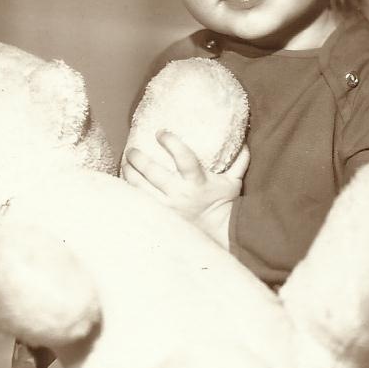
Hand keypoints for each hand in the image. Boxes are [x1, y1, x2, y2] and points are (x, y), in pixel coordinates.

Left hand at [122, 131, 248, 247]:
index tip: (161, 133)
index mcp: (197, 182)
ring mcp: (168, 207)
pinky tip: (124, 182)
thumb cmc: (224, 205)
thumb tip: (244, 140)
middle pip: (154, 173)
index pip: (184, 159)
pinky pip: (139, 202)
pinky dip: (129, 191)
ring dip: (130, 173)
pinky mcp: (160, 217)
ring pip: (141, 187)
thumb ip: (239, 161)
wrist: (218, 234)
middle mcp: (180, 194)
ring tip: (125, 162)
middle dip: (139, 159)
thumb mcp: (233, 182)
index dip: (171, 143)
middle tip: (132, 149)